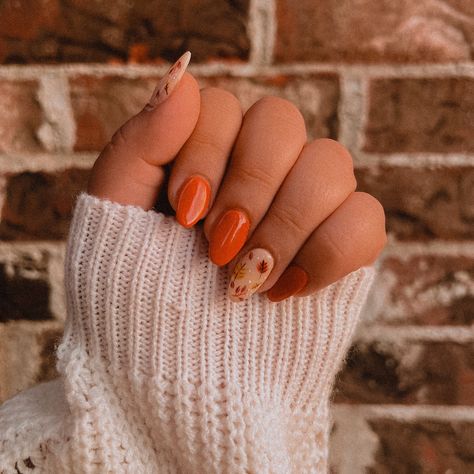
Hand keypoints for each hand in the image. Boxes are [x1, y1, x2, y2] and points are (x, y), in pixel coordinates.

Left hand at [87, 51, 386, 302]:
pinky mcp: (339, 246)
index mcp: (205, 154)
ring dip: (285, 224)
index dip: (205, 153)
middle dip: (249, 188)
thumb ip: (139, 144)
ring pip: (331, 162)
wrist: (176, 377)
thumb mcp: (113, 219)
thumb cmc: (136, 298)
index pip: (221, 106)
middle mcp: (258, 170)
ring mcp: (304, 205)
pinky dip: (327, 255)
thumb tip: (183, 75)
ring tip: (247, 280)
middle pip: (282, 121)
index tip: (184, 214)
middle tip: (218, 249)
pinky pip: (366, 219)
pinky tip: (286, 289)